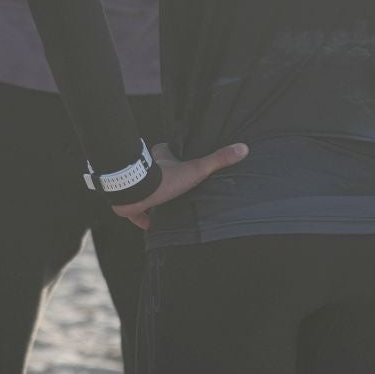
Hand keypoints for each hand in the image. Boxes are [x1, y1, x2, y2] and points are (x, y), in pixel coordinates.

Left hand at [110, 142, 247, 229]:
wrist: (136, 193)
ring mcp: (138, 189)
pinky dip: (142, 219)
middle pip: (154, 171)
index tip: (176, 154)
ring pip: (145, 191)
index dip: (169, 150)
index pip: (164, 149)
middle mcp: (148, 172)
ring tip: (166, 206)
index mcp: (162, 160)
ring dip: (153, 198)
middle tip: (175, 185)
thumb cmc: (165, 179)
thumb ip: (217, 160)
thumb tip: (243, 147)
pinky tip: (151, 226)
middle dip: (162, 176)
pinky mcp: (131, 205)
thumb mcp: (195, 169)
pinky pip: (136, 214)